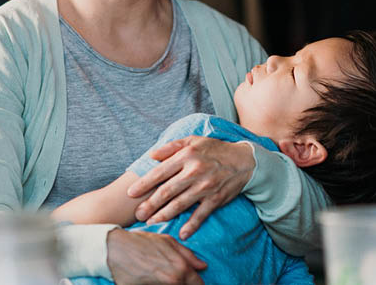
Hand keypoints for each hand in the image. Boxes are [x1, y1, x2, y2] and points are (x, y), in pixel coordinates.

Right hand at [106, 228, 206, 284]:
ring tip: (161, 278)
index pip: (198, 284)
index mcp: (181, 268)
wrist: (114, 249)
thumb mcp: (167, 241)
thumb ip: (188, 255)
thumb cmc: (141, 242)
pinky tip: (152, 281)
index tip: (193, 282)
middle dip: (185, 284)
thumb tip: (203, 266)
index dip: (197, 283)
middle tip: (171, 277)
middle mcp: (173, 281)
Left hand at [127, 136, 254, 238]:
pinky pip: (201, 215)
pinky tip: (181, 234)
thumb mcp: (193, 140)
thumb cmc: (214, 150)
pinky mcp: (216, 199)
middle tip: (137, 214)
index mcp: (186, 156)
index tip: (131, 193)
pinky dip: (191, 225)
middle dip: (150, 204)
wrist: (244, 160)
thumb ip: (170, 147)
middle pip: (167, 191)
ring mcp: (205, 187)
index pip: (160, 172)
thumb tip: (151, 155)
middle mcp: (194, 171)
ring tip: (150, 222)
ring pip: (180, 204)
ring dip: (164, 215)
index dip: (144, 184)